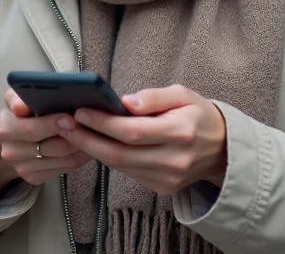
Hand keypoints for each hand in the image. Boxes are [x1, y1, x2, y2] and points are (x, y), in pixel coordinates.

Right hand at [0, 89, 93, 185]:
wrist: (10, 140)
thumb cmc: (20, 113)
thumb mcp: (15, 98)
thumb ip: (17, 97)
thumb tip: (21, 107)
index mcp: (4, 129)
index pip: (31, 129)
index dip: (53, 124)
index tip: (71, 117)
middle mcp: (11, 153)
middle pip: (52, 147)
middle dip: (74, 135)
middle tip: (91, 124)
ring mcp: (23, 168)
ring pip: (63, 159)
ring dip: (82, 146)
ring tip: (95, 132)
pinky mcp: (34, 178)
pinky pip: (65, 168)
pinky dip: (80, 157)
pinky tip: (88, 145)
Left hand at [56, 85, 227, 195]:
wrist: (222, 149)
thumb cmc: (198, 115)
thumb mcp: (183, 94)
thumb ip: (154, 97)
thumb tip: (125, 102)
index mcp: (180, 132)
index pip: (132, 130)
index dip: (102, 122)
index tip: (79, 110)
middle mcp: (173, 159)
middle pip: (119, 153)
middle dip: (86, 138)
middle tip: (62, 123)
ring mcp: (167, 178)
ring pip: (119, 166)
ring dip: (91, 149)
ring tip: (71, 131)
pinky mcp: (161, 188)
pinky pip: (127, 173)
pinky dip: (108, 158)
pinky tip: (94, 143)